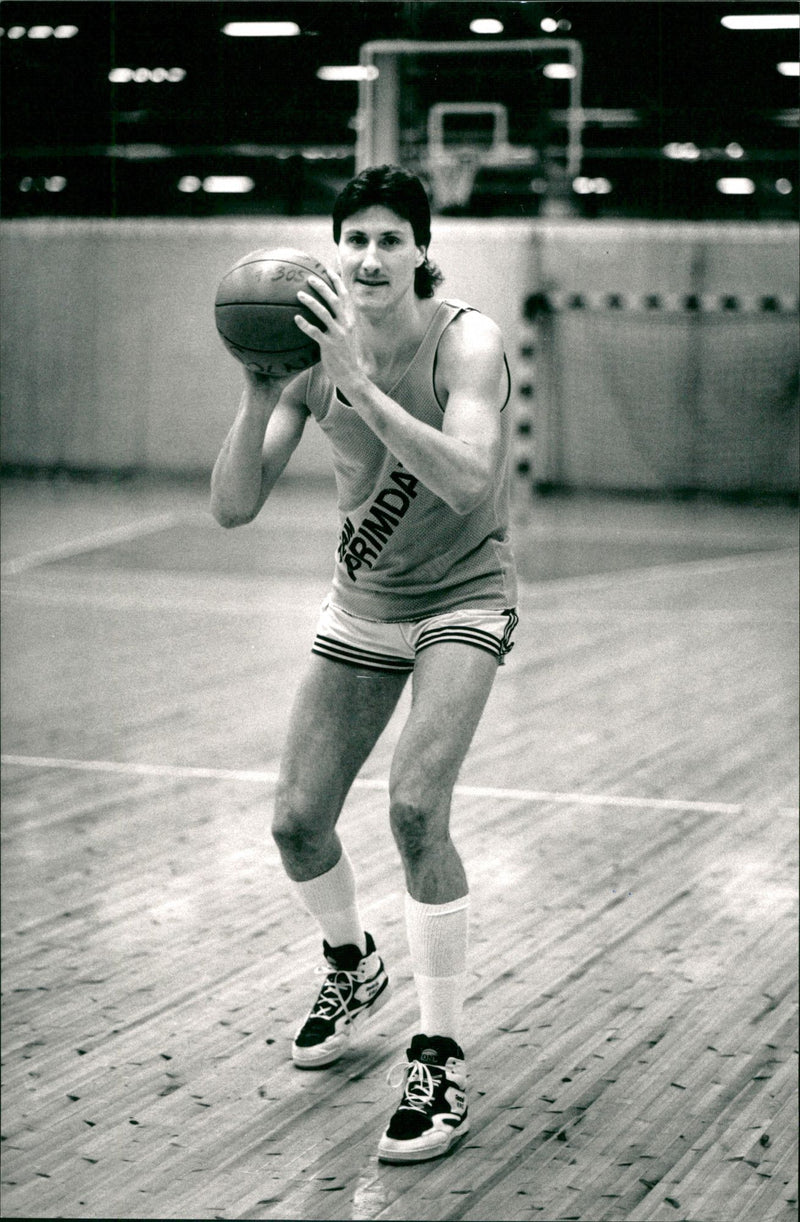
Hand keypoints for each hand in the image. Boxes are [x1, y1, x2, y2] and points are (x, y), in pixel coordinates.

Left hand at [295, 271, 361, 390]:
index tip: (328, 269)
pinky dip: (305, 324)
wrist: (352, 376)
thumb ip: (339, 323)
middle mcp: (346, 324)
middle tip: (309, 277)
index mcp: (350, 320)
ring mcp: (338, 335)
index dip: (337, 281)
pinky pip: (315, 332)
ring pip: (324, 313)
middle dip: (322, 286)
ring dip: (311, 302)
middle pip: (335, 300)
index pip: (345, 296)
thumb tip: (326, 313)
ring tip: (299, 294)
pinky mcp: (329, 346)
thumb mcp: (346, 336)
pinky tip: (295, 318)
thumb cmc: (345, 356)